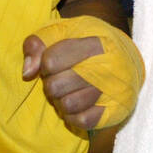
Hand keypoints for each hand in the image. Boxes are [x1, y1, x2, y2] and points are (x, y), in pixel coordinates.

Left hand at [22, 16, 145, 132]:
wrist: (125, 57)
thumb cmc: (86, 42)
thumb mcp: (62, 31)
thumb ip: (38, 44)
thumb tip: (27, 72)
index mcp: (95, 43)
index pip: (50, 61)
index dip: (45, 63)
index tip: (54, 60)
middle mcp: (108, 67)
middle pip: (55, 86)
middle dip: (51, 83)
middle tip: (61, 77)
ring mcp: (113, 91)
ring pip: (67, 105)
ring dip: (62, 100)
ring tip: (69, 90)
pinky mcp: (115, 111)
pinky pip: (82, 121)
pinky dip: (73, 115)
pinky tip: (77, 104)